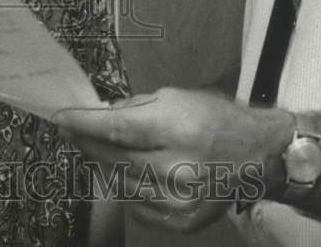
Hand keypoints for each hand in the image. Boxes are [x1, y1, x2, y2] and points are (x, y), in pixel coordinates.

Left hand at [55, 89, 292, 232]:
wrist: (261, 156)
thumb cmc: (216, 118)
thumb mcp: (178, 98)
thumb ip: (137, 108)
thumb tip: (100, 116)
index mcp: (177, 129)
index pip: (118, 129)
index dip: (85, 125)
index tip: (60, 118)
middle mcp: (177, 168)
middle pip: (115, 157)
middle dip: (87, 142)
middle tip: (70, 131)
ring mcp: (178, 200)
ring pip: (121, 183)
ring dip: (103, 164)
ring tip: (95, 148)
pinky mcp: (182, 222)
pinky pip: (138, 205)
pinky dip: (125, 187)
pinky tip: (123, 172)